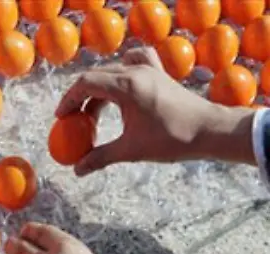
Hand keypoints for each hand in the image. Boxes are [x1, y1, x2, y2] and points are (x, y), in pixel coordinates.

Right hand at [58, 47, 256, 174]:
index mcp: (127, 85)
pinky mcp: (159, 74)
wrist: (210, 130)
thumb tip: (77, 170)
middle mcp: (136, 70)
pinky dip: (119, 75)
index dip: (68, 100)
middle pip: (96, 77)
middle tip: (73, 121)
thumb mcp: (131, 150)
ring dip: (98, 91)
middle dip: (80, 98)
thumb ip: (100, 158)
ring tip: (93, 116)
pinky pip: (132, 63)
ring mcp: (149, 69)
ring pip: (112, 71)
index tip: (61, 118)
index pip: (85, 83)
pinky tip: (118, 92)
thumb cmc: (173, 138)